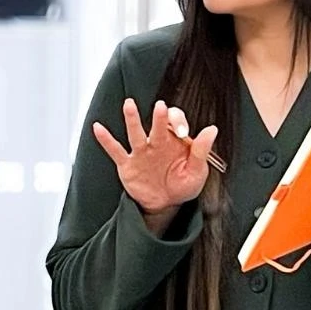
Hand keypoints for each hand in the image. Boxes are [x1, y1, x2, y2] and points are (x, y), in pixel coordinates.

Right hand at [92, 99, 218, 216]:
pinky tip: (98, 128)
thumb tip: (212, 129)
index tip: (184, 133)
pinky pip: (115, 150)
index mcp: (175, 141)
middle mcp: (157, 142)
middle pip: (157, 125)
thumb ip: (202, 151)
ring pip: (136, 133)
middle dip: (159, 118)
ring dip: (132, 119)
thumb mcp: (197, 170)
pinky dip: (106, 140)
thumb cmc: (182, 184)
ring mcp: (141, 152)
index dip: (180, 124)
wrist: (165, 204)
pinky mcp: (127, 164)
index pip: (176, 124)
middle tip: (161, 107)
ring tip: (129, 104)